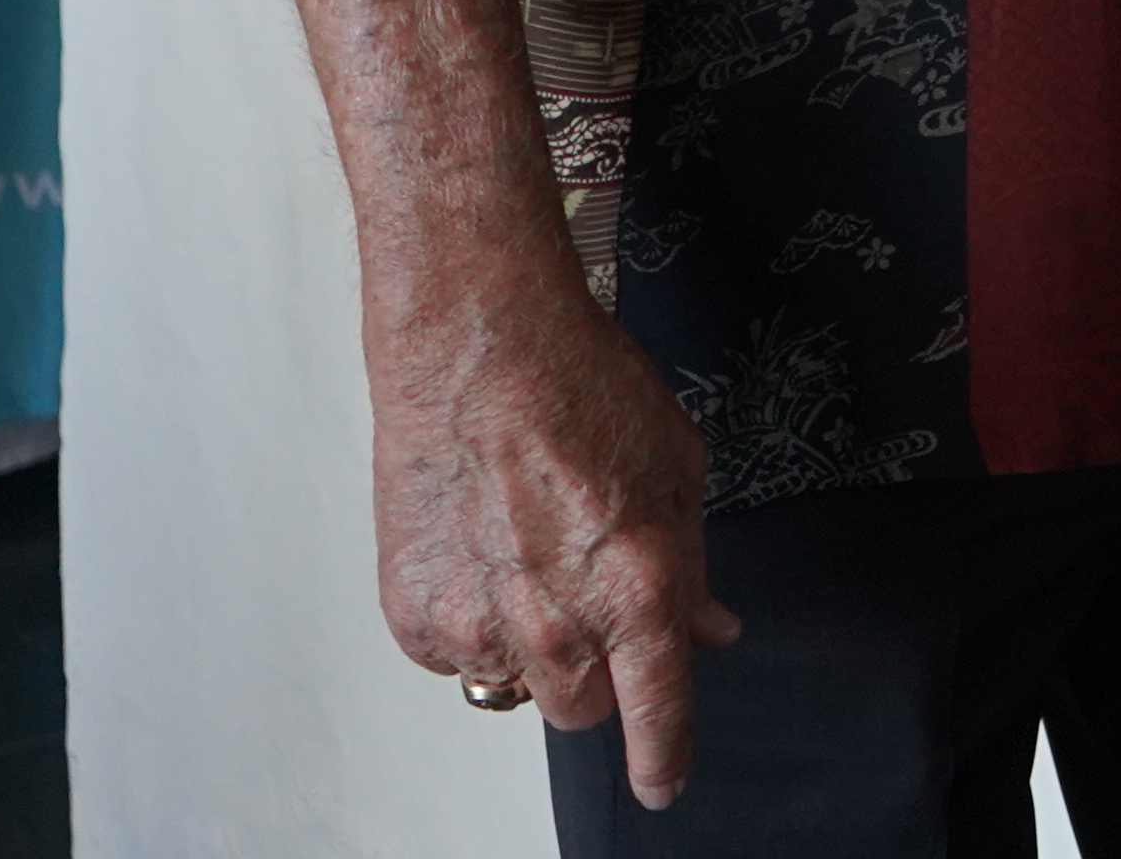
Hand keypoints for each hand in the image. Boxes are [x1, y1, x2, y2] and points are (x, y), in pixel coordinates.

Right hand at [369, 273, 738, 805]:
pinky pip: (450, 654)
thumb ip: (691, 563)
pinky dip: (468, 620)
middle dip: (596, 673)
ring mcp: (477, 620)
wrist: (478, 341)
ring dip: (529, 645)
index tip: (662, 780)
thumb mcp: (677, 467)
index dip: (664, 755)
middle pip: (582, 708)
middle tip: (587, 599)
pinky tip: (479, 547)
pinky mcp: (412, 610)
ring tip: (526, 553)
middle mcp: (557, 618)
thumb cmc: (578, 384)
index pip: (658, 709)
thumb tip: (708, 624)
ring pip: (513, 686)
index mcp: (638, 585)